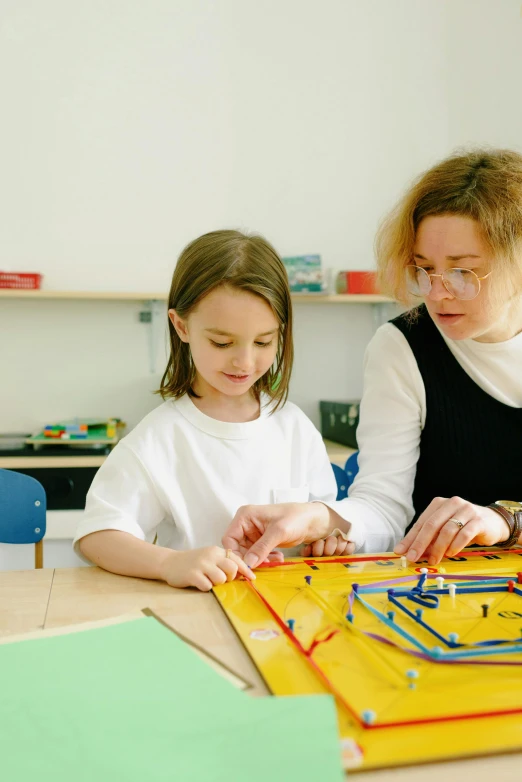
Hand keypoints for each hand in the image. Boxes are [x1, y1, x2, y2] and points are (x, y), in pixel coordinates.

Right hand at [159, 546, 254, 591]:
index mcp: (216, 550)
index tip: (252, 578)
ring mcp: (201, 564)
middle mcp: (210, 555)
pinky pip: (207, 586)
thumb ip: (224, 563)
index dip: (245, 570)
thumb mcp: (210, 558)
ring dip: (217, 584)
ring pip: (221, 579)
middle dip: (230, 578)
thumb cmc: (194, 562)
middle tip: (221, 580)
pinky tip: (199, 583)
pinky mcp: (192, 575)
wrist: (169, 563)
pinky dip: (206, 587)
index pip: (236, 559)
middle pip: (232, 569)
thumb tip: (242, 574)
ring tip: (208, 580)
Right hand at [222, 502, 352, 568]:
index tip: (246, 567)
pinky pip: (257, 554)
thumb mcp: (278, 532)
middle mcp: (246, 524)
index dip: (235, 555)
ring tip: (274, 561)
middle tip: (262, 566)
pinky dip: (265, 559)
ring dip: (259, 560)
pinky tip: (277, 558)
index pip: (229, 539)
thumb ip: (262, 547)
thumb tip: (248, 564)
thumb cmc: (296, 518)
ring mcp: (254, 533)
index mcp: (245, 516)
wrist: (313, 519)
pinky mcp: (262, 541)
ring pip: (248, 553)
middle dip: (249, 559)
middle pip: (237, 548)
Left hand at [394, 496, 509, 564]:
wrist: (493, 522)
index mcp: (439, 504)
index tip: (400, 552)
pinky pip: (464, 534)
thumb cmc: (463, 526)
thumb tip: (409, 552)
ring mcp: (466, 510)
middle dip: (420, 543)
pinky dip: (455, 546)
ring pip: (447, 530)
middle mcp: (451, 503)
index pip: (421, 522)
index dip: (410, 538)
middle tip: (413, 558)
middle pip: (432, 525)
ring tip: (434, 560)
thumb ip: (429, 539)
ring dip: (438, 547)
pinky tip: (451, 554)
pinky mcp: (478, 520)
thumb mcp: (444, 530)